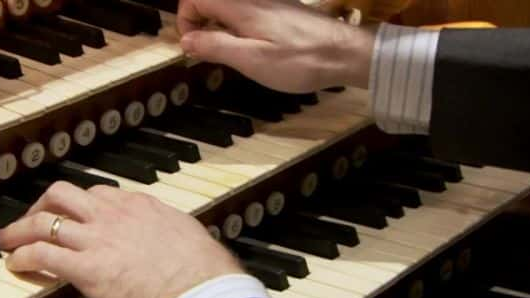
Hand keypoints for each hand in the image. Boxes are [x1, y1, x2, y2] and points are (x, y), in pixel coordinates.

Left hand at [0, 182, 243, 297]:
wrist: (200, 290)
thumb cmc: (204, 272)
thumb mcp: (188, 238)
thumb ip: (170, 235)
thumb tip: (172, 243)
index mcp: (140, 206)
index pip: (99, 194)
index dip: (80, 205)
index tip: (73, 216)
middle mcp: (113, 215)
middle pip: (63, 194)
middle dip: (42, 206)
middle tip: (31, 220)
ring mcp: (97, 239)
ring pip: (44, 220)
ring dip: (19, 230)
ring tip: (7, 241)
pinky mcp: (85, 267)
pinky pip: (41, 253)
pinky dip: (21, 257)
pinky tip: (14, 264)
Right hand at [177, 0, 376, 91]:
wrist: (344, 54)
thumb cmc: (299, 60)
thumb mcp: (251, 60)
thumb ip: (215, 46)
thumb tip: (185, 40)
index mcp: (241, 6)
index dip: (186, 20)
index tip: (193, 46)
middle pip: (212, 1)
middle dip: (201, 24)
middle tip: (209, 53)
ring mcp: (269, 2)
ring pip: (230, 7)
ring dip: (220, 28)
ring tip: (231, 55)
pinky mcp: (282, 10)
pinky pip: (248, 12)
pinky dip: (239, 28)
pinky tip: (254, 50)